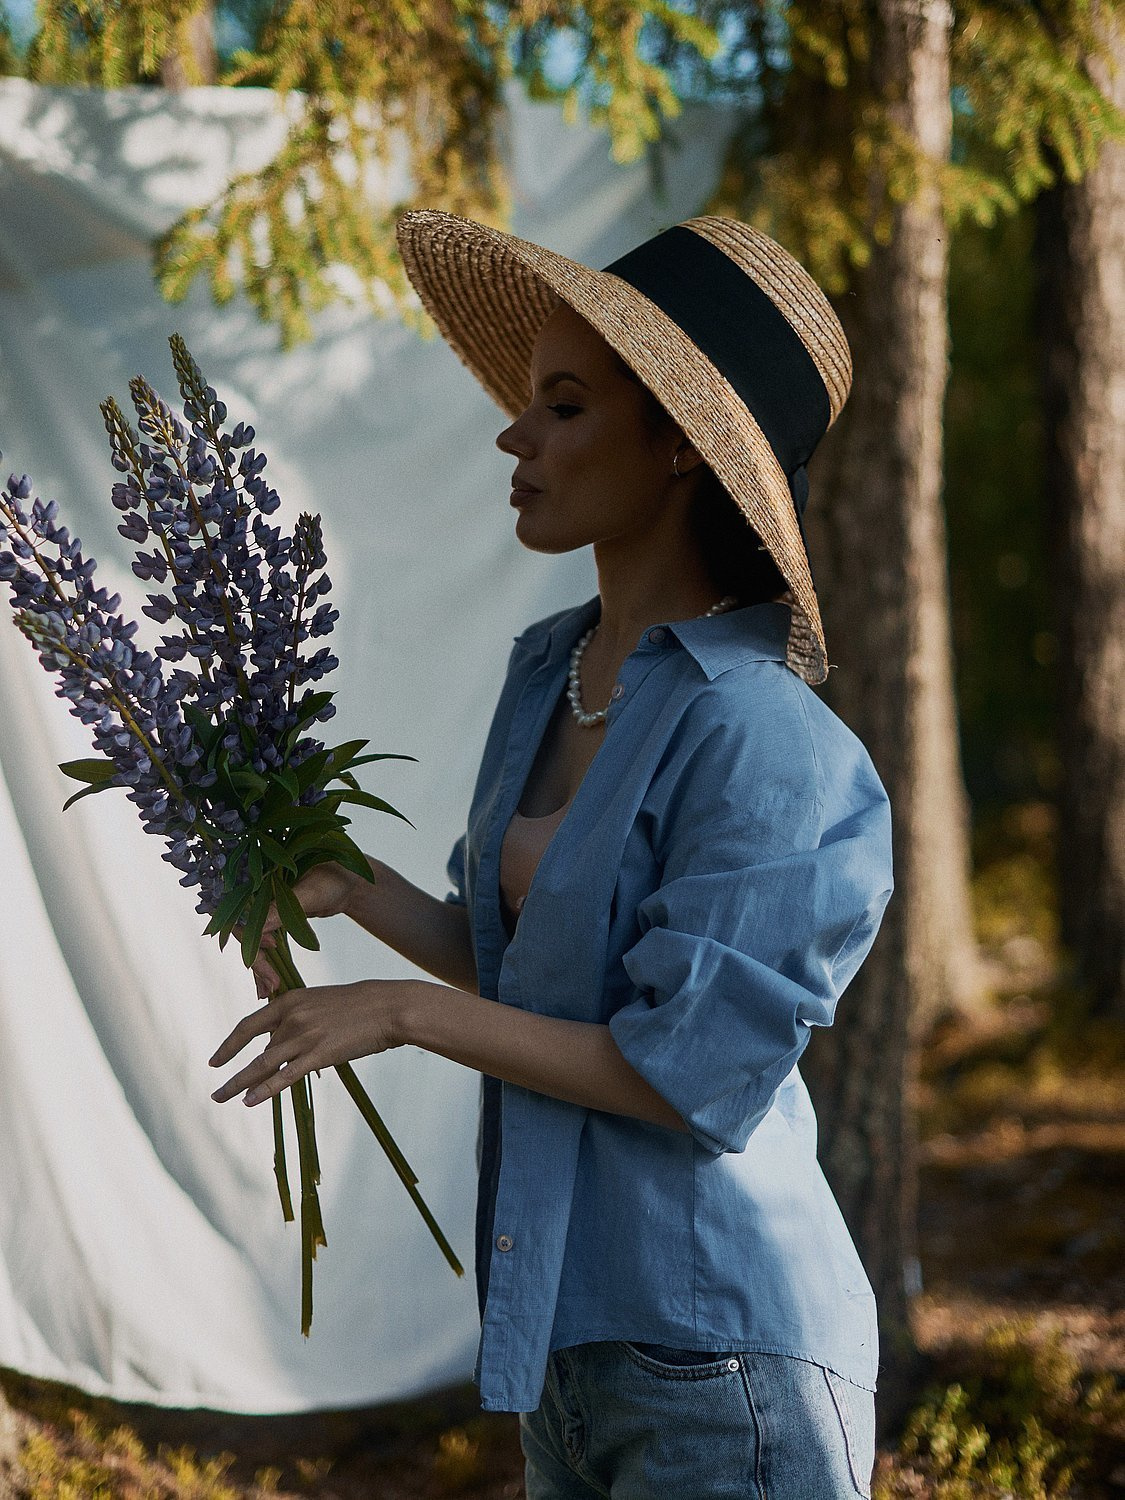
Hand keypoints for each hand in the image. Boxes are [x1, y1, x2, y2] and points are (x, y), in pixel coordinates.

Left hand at [208, 978, 415, 1105]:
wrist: (387, 1007)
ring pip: (263, 1064)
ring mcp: (304, 1036)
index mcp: (290, 1000)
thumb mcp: (320, 1002)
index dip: (229, 1045)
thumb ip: (297, 1019)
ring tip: (222, 1098)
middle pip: (258, 1050)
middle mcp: (292, 1017)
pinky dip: (265, 1090)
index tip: (215, 1061)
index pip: (248, 1025)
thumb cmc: (358, 1005)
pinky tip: (250, 1100)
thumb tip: (279, 1043)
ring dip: (239, 1083)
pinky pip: (285, 1076)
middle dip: (236, 1073)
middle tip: (217, 1091)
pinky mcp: (319, 1054)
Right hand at [235, 861, 357, 997]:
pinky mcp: (275, 923)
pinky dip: (268, 964)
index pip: (241, 912)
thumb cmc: (334, 877)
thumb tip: (259, 929)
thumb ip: (282, 909)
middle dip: (257, 959)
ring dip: (260, 967)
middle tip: (272, 982)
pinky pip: (265, 945)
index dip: (250, 933)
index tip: (271, 946)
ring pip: (253, 943)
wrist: (350, 883)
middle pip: (245, 932)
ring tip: (270, 989)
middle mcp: (256, 896)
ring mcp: (265, 911)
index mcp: (257, 881)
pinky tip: (270, 983)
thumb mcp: (309, 893)